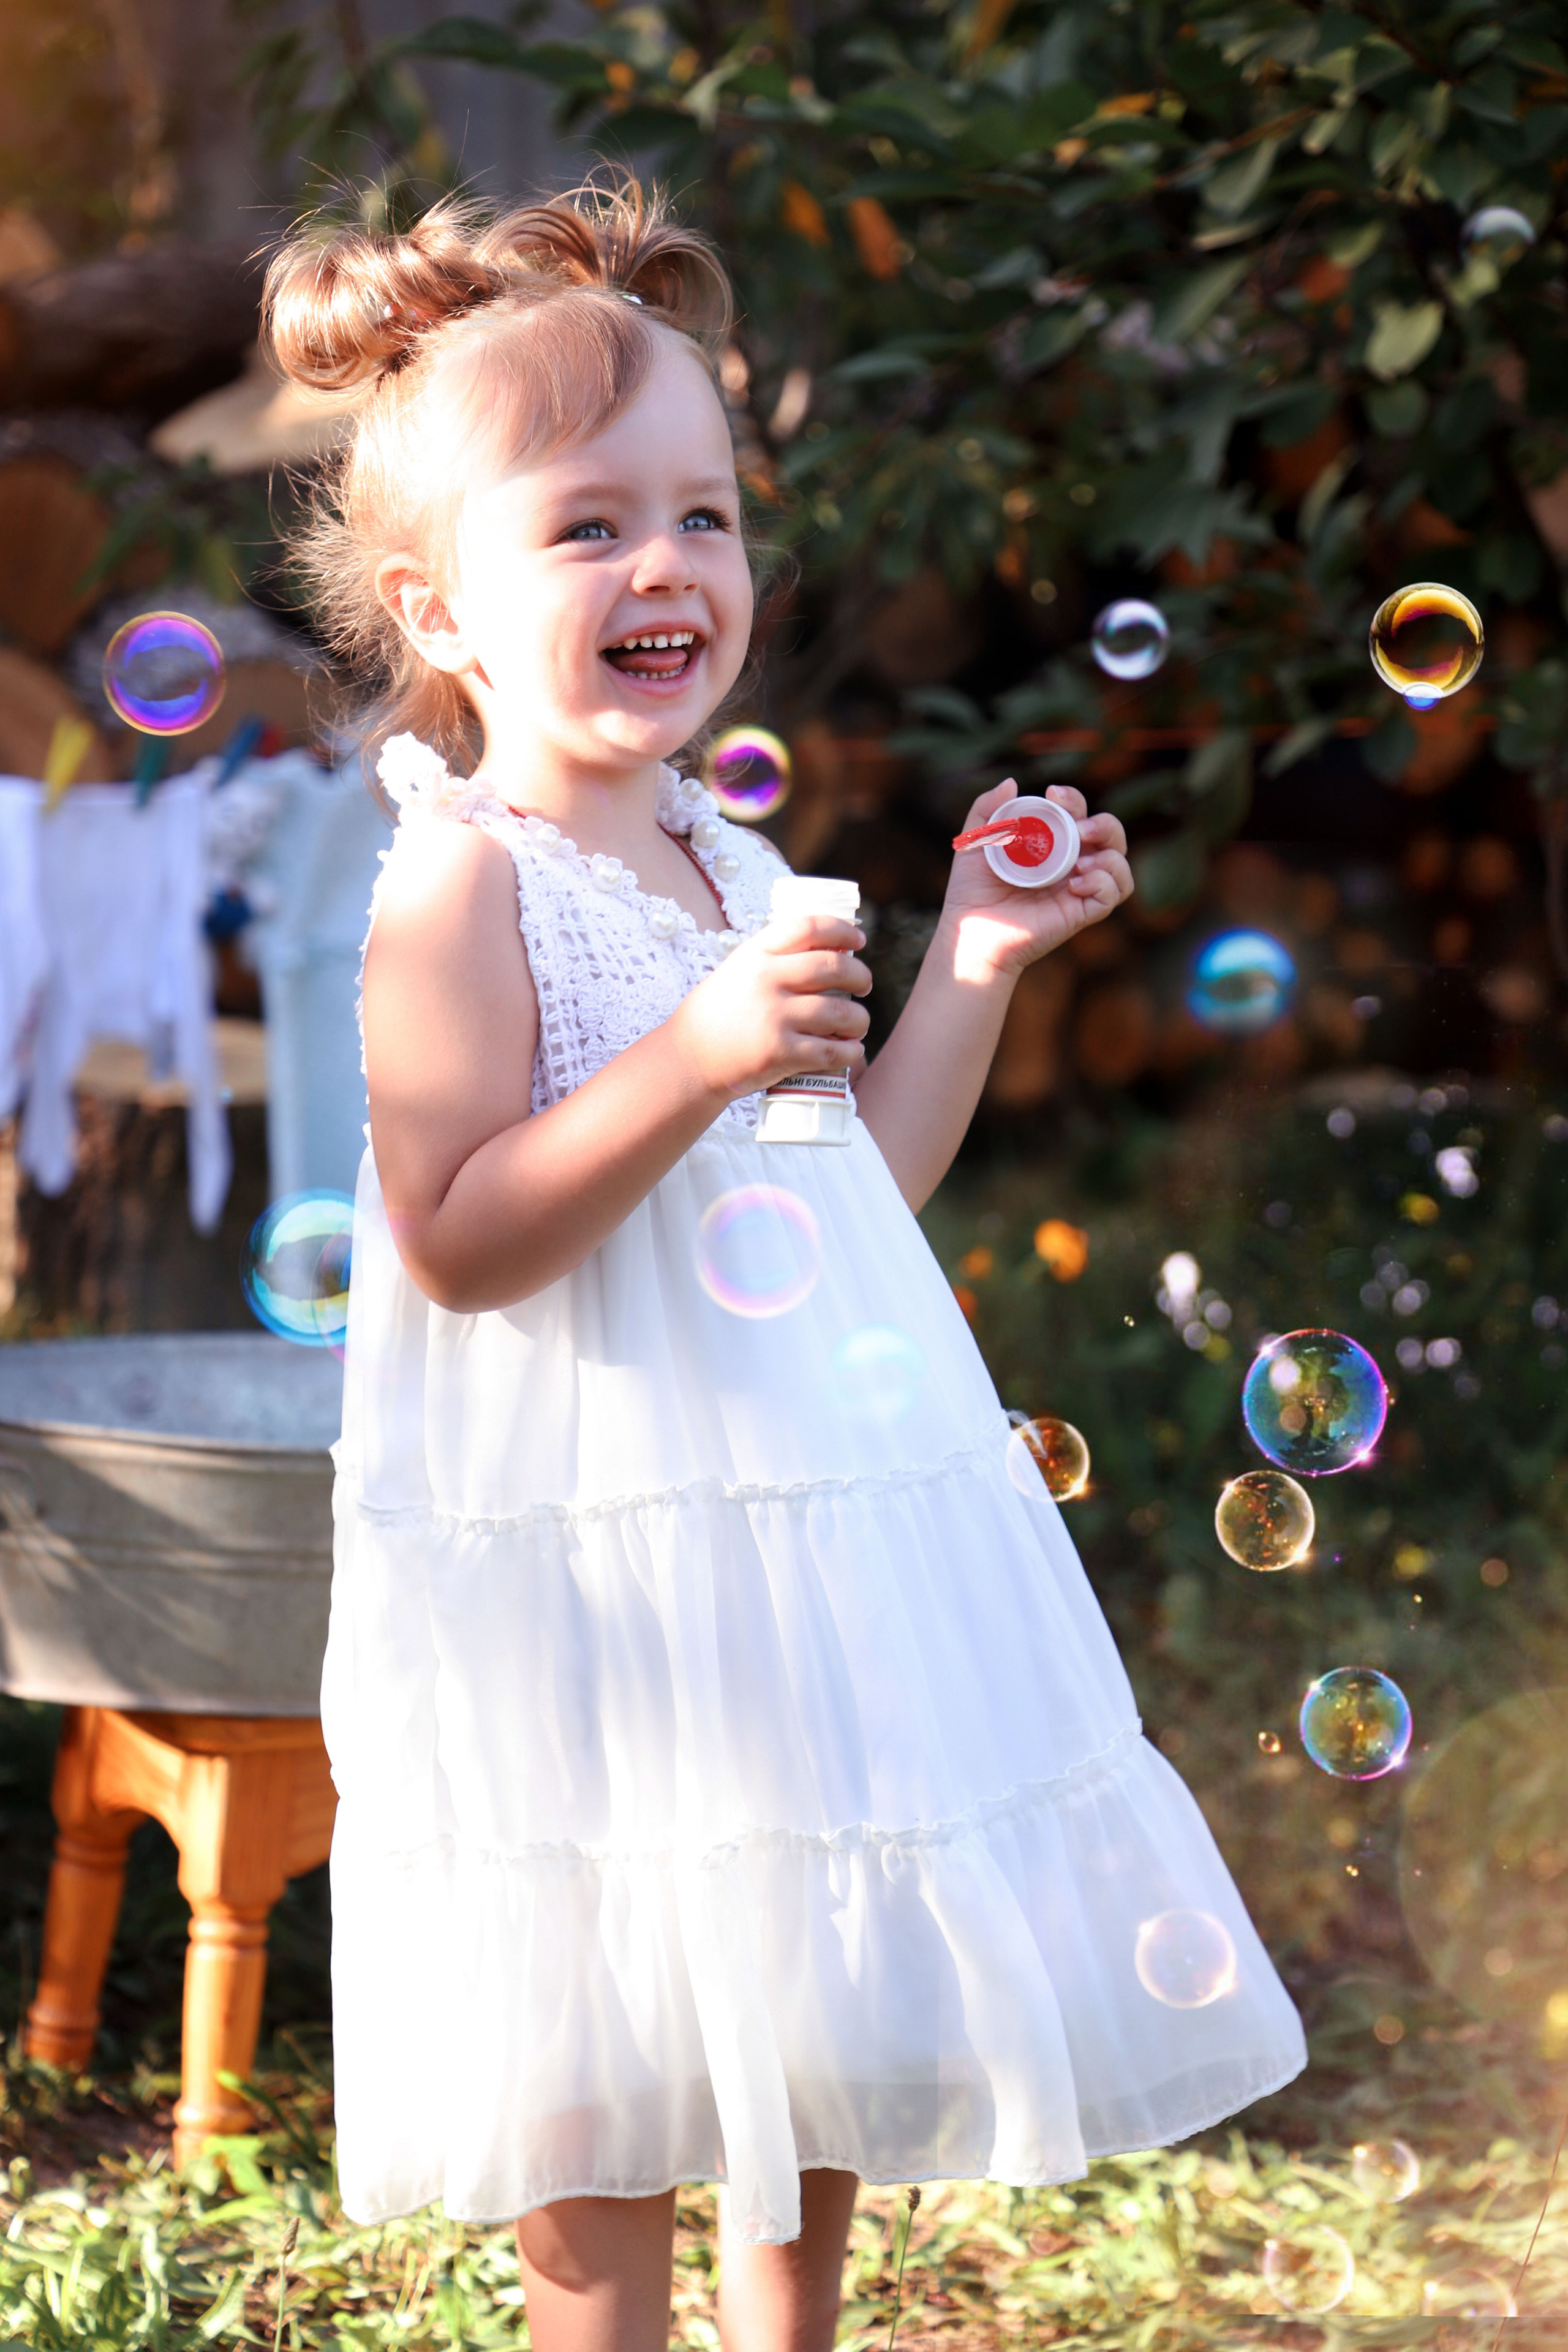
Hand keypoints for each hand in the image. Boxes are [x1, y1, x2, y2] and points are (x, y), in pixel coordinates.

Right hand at [671, 914, 871, 1103]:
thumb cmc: (718, 1015)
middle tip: (864, 985)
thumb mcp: (737, 972)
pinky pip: (832, 1050)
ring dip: (860, 1019)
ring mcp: (774, 1016)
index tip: (858, 940)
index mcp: (755, 954)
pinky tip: (852, 1050)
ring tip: (858, 1024)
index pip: (808, 927)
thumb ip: (773, 960)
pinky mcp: (780, 1053)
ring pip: (841, 1012)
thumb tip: (827, 952)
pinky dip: (850, 1051)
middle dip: (860, 976)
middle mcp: (766, 979)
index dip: (841, 930)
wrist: (688, 1059)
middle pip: (834, 967)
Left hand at [940, 778, 1132, 981]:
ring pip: (1120, 865)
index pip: (1078, 813)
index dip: (1074, 799)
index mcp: (1052, 844)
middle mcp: (1071, 865)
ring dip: (1111, 856)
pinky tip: (1075, 885)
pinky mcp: (1080, 914)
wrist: (971, 932)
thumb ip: (987, 809)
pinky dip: (1103, 883)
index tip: (1052, 795)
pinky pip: (1112, 895)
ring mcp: (1078, 890)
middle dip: (1105, 824)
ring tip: (1079, 864)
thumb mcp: (975, 842)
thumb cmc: (972, 890)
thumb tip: (1012, 782)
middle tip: (1079, 828)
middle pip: (1111, 836)